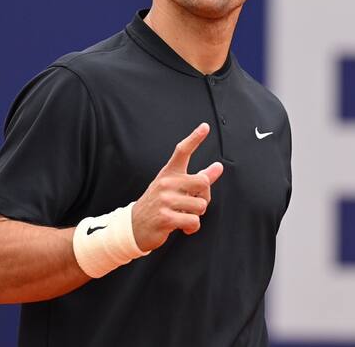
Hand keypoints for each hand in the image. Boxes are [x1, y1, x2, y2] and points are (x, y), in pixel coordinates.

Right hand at [131, 123, 223, 251]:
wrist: (135, 226)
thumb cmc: (160, 204)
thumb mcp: (176, 188)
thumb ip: (198, 178)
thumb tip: (219, 166)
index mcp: (168, 173)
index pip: (182, 151)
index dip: (195, 138)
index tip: (205, 127)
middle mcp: (166, 183)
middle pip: (203, 182)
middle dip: (204, 196)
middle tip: (193, 204)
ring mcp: (165, 200)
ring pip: (201, 205)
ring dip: (196, 215)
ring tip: (183, 215)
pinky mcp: (166, 217)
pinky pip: (194, 221)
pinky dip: (192, 227)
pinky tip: (183, 227)